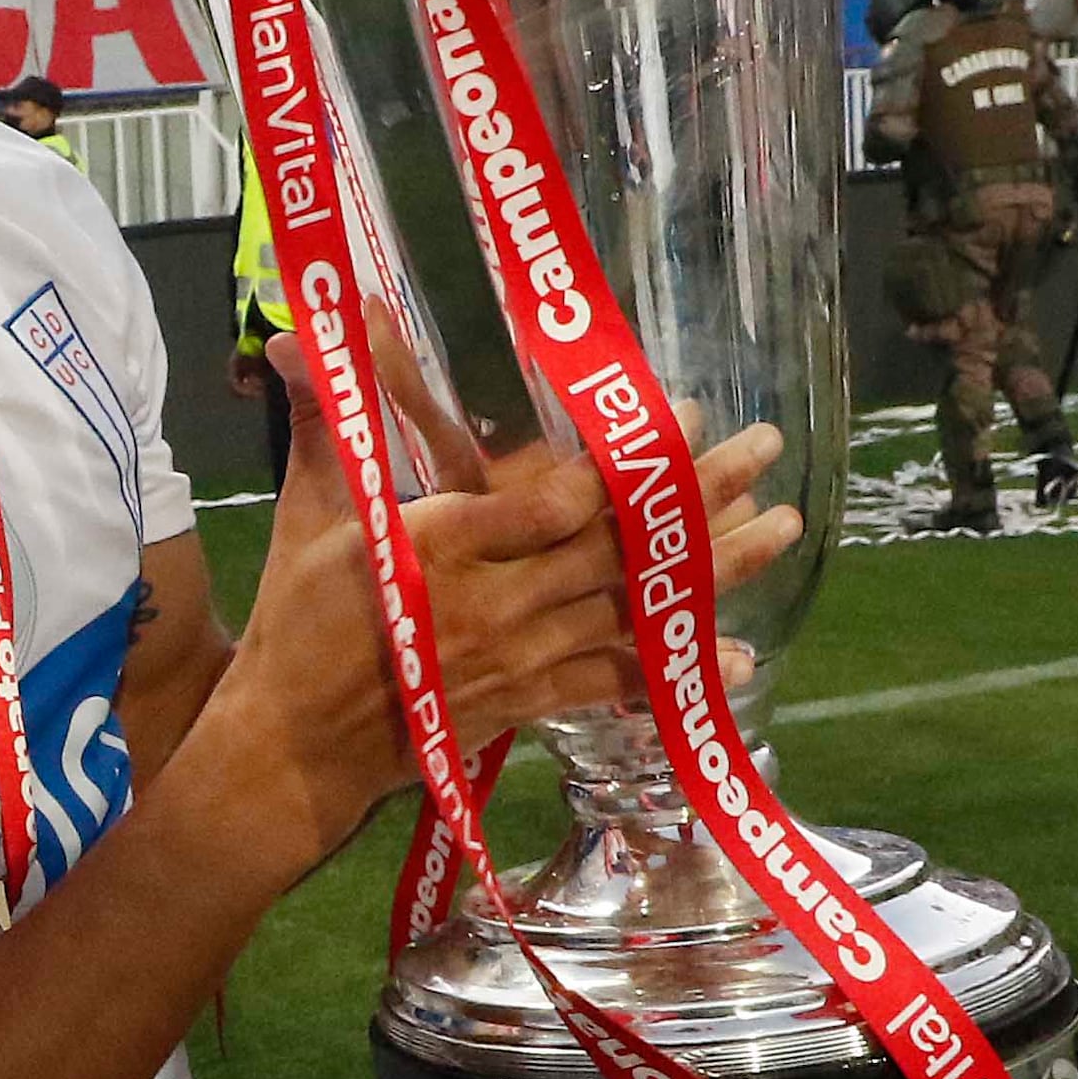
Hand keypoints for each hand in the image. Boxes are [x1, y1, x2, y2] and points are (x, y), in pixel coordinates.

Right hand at [222, 332, 802, 860]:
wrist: (295, 744)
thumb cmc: (297, 623)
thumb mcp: (307, 518)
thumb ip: (322, 425)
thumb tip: (294, 334)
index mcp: (441, 546)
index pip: (555, 500)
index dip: (625, 461)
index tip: (678, 413)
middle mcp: (495, 602)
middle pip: (616, 544)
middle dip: (699, 495)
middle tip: (766, 445)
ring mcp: (517, 658)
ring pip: (633, 608)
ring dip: (714, 569)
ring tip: (783, 527)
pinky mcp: (525, 702)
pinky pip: (613, 682)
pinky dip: (675, 671)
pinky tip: (735, 656)